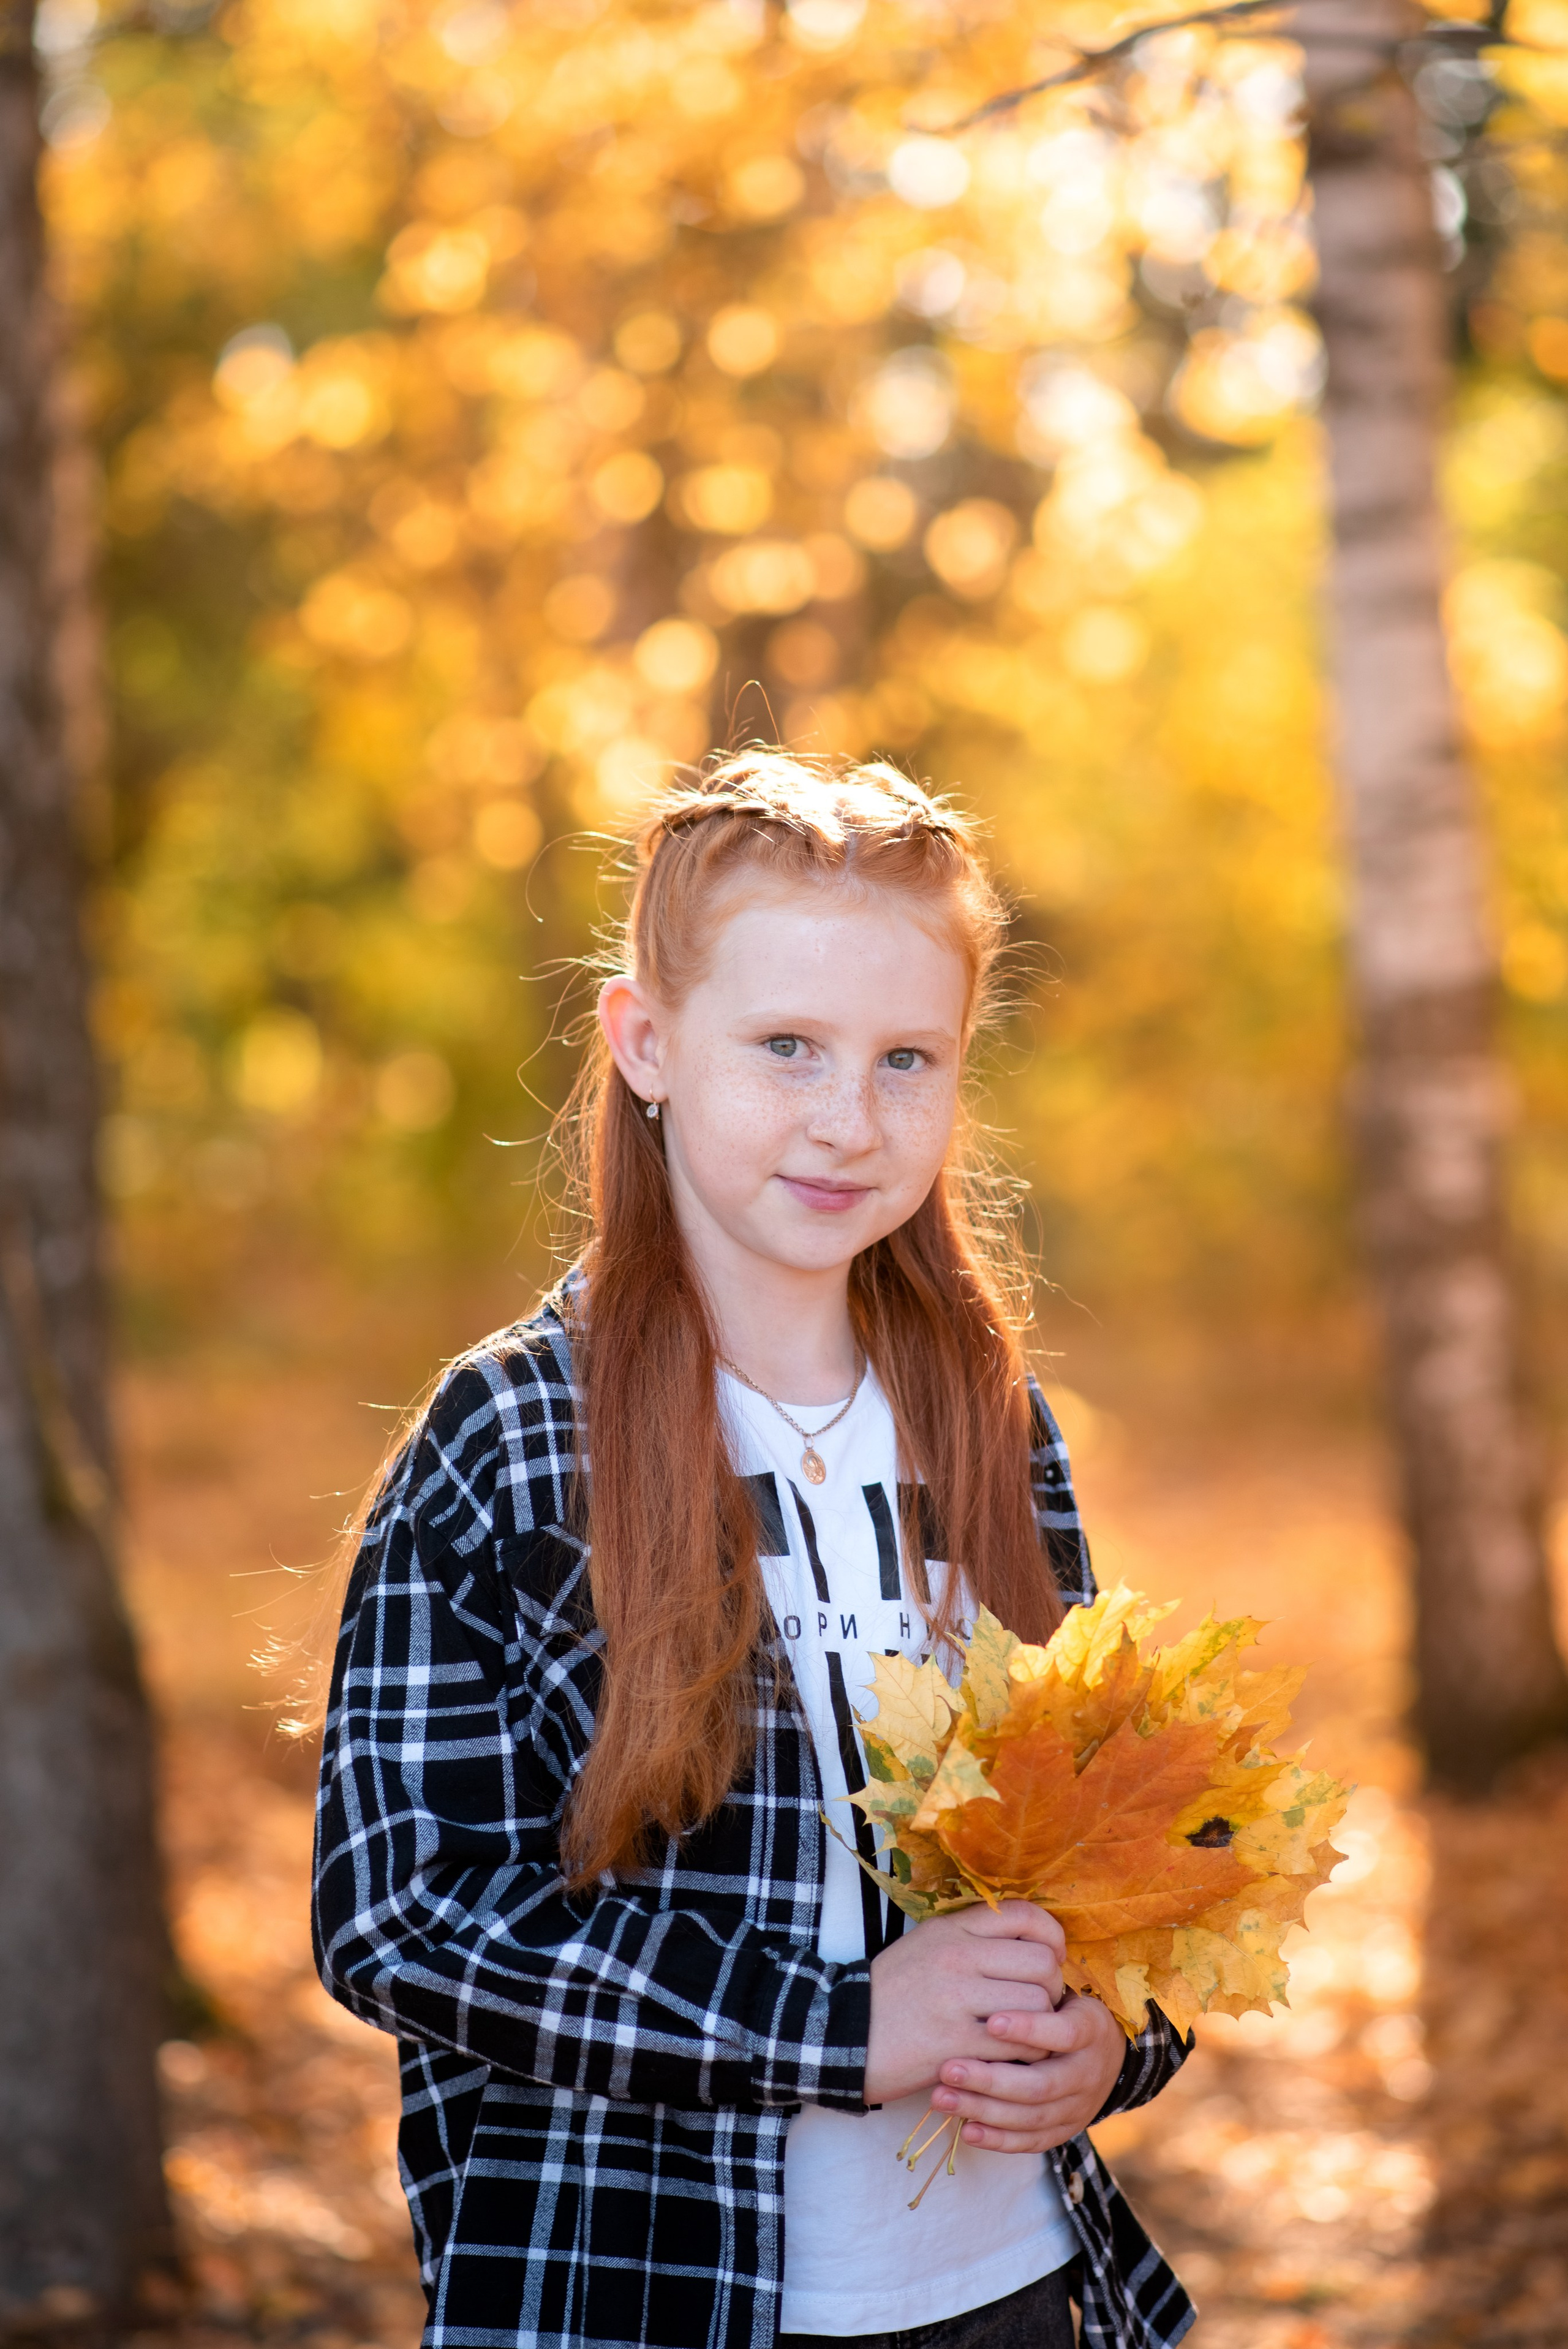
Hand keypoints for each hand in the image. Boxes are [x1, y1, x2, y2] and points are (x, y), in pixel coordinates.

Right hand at [864, 1901, 1064, 2105]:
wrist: (844, 2035)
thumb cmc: (893, 1992)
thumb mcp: (926, 1945)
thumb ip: (973, 1938)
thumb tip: (1033, 1942)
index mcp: (951, 1929)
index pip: (1023, 1914)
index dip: (1051, 1936)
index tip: (1051, 1957)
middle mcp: (957, 1957)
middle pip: (1041, 1962)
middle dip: (1051, 1987)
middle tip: (1039, 2004)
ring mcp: (957, 2000)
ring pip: (1037, 2005)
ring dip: (1042, 2025)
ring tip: (1025, 2034)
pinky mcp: (957, 2044)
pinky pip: (1019, 2046)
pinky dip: (1026, 2054)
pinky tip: (1011, 2057)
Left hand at [927, 1989, 1127, 2153]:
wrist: (1106, 2054)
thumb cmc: (1066, 2007)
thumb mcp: (1064, 1987)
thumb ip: (1035, 1978)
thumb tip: (997, 1951)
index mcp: (1091, 2030)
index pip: (1064, 2033)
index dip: (1030, 2029)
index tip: (990, 2021)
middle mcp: (1088, 2074)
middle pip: (1041, 2085)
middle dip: (991, 2079)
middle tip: (947, 2068)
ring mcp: (1077, 2108)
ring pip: (1030, 2117)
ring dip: (983, 2109)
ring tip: (941, 2096)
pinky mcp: (1063, 2132)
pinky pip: (1030, 2142)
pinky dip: (998, 2139)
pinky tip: (966, 2130)